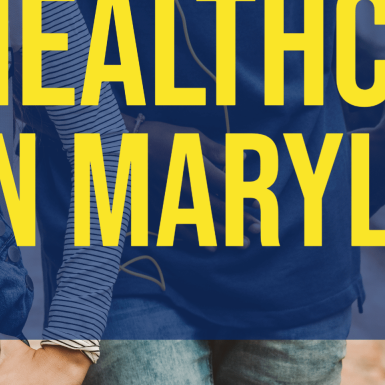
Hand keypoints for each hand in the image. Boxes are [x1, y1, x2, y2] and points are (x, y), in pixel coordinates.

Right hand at [132, 119, 259, 247]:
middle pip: (218, 208)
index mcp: (195, 166)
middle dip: (239, 220)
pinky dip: (198, 240)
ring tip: (243, 244)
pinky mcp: (162, 208)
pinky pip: (181, 229)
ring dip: (225, 235)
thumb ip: (217, 150)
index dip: (243, 197)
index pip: (225, 185)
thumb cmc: (163, 137)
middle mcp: (185, 186)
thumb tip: (243, 159)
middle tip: (258, 230)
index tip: (258, 205)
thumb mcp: (191, 136)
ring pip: (203, 223)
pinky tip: (212, 248)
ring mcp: (173, 200)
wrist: (126, 148)